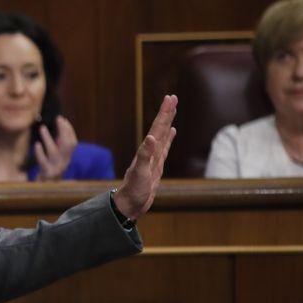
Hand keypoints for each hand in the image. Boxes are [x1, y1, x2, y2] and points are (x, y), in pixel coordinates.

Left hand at [35, 115, 77, 180]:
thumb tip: (61, 129)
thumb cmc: (49, 170)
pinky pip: (43, 162)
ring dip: (48, 138)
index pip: (72, 142)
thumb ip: (59, 145)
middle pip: (68, 145)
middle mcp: (64, 163)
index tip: (62, 119)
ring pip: (55, 152)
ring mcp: (56, 169)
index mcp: (67, 158)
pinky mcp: (46, 174)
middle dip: (64, 130)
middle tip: (58, 119)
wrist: (45, 190)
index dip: (68, 130)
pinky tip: (36, 144)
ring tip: (42, 128)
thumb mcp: (56, 158)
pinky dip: (40, 153)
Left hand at [113, 95, 177, 219]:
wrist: (129, 205)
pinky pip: (165, 148)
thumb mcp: (141, 173)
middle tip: (172, 97)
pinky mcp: (156, 166)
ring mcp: (154, 158)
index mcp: (147, 151)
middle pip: (160, 128)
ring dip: (167, 122)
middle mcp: (150, 152)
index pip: (157, 128)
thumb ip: (145, 156)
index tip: (169, 98)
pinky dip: (168, 139)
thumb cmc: (134, 190)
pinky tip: (171, 132)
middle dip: (166, 113)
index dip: (164, 113)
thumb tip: (151, 138)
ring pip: (163, 136)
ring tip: (172, 110)